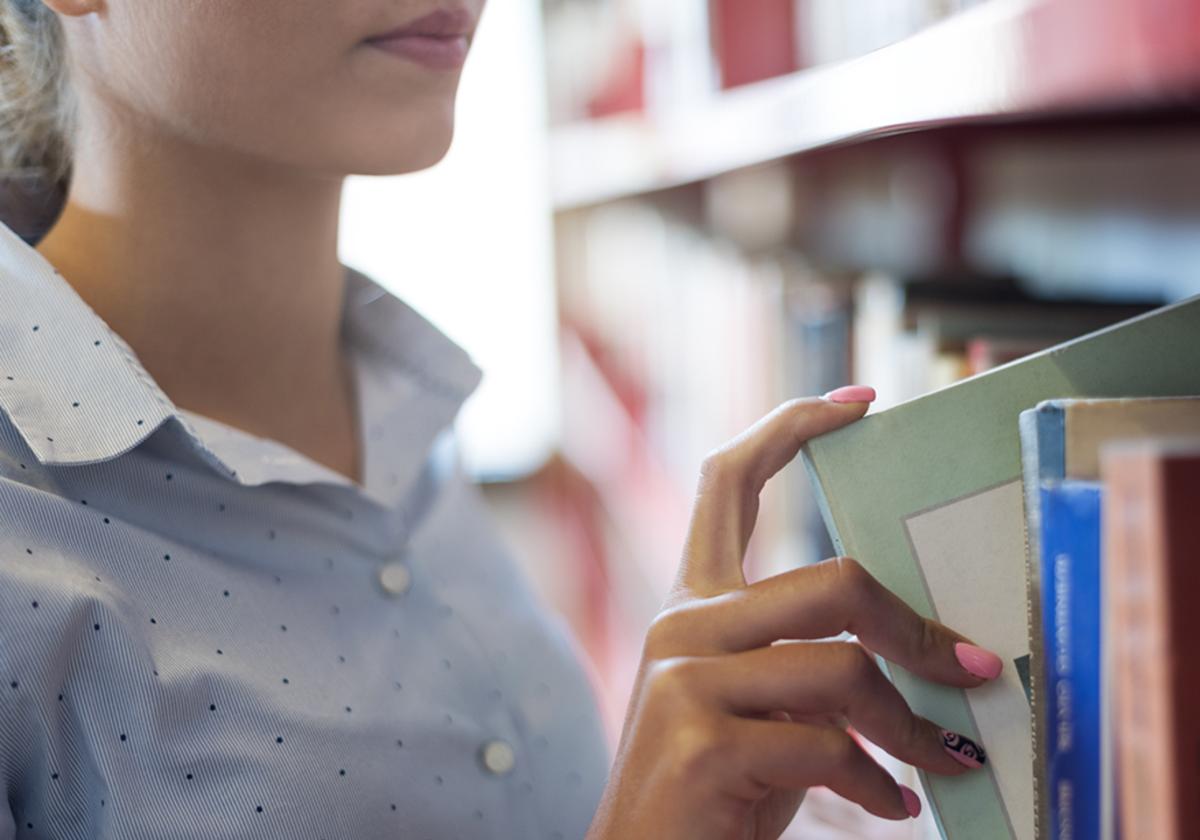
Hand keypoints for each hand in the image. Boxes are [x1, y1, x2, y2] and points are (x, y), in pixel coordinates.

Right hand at [586, 391, 999, 839]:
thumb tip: (921, 637)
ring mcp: (684, 680)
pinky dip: (878, 782)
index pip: (725, 481)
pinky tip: (887, 805)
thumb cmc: (715, 788)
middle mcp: (680, 626)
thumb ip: (808, 654)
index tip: (857, 402)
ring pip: (842, 669)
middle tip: (969, 667)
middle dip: (912, 628)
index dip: (788, 427)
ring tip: (942, 761)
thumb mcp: (759, 704)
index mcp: (690, 604)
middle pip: (827, 582)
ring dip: (911, 726)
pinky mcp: (702, 741)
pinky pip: (830, 746)